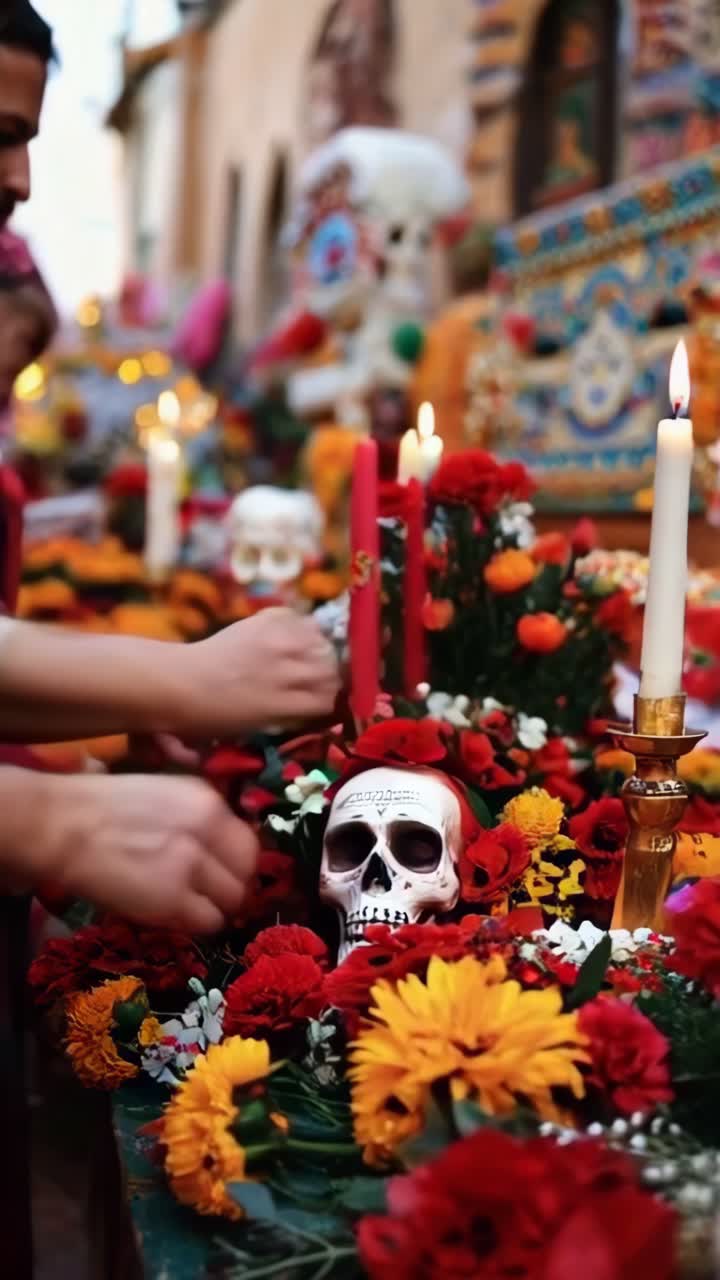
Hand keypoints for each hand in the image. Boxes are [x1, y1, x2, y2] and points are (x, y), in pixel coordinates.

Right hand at [38, 773, 258, 932]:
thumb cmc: (102, 809)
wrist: (61, 827)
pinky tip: (175, 916)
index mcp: (207, 800)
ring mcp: (192, 866)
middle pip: (247, 873)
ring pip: (232, 901)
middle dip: (233, 887)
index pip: (249, 842)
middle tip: (210, 895)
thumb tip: (222, 848)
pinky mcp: (172, 901)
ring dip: (216, 908)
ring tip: (190, 907)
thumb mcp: (165, 794)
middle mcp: (209, 830)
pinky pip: (208, 923)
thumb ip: (199, 818)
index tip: (223, 872)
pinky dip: (197, 924)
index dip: (237, 862)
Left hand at [180, 608, 340, 737]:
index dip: (332, 697)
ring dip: (317, 648)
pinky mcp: (270, 620)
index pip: (334, 697)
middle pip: (334, 667)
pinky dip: (299, 628)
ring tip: (304, 654)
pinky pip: (300, 620)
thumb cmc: (216, 716)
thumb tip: (319, 702)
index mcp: (294, 702)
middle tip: (316, 675)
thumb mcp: (263, 724)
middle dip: (329, 672)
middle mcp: (294, 670)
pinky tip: (287, 637)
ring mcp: (283, 641)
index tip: (326, 697)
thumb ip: (295, 711)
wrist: (182, 683)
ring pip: (322, 641)